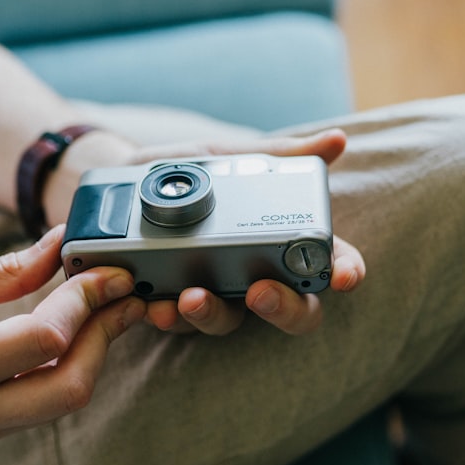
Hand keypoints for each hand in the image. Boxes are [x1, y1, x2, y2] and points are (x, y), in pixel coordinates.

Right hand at [0, 225, 143, 444]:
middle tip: (125, 291)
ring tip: (112, 303)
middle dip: (106, 334)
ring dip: (96, 349)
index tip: (109, 268)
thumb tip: (63, 242)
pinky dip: (73, 362)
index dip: (86, 300)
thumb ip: (10, 271)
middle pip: (72, 386)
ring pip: (66, 398)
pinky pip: (47, 400)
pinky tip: (82, 326)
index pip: (46, 340)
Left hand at [130, 129, 365, 335]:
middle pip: (293, 310)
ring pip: (230, 322)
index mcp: (279, 240)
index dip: (346, 271)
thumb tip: (337, 140)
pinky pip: (180, 323)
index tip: (345, 276)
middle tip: (261, 293)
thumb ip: (280, 156)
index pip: (327, 263)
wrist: (118, 176)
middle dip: (285, 309)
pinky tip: (156, 305)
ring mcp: (217, 293)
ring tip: (191, 297)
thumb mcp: (230, 156)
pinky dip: (170, 317)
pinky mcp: (174, 304)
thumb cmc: (186, 169)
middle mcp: (255, 274)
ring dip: (214, 315)